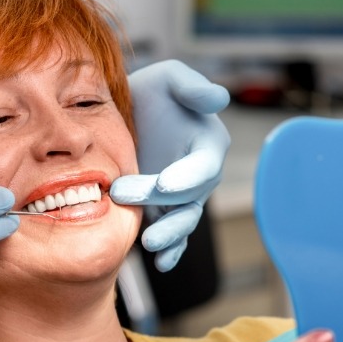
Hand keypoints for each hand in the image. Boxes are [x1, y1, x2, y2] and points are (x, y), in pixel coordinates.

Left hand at [110, 60, 229, 271]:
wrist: (125, 116)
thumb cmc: (151, 93)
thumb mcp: (168, 78)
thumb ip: (191, 87)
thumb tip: (219, 99)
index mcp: (207, 144)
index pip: (204, 166)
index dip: (188, 176)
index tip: (165, 184)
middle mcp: (199, 175)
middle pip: (189, 197)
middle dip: (162, 203)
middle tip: (123, 195)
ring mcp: (182, 197)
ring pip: (183, 221)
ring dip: (170, 235)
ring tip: (150, 244)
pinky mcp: (164, 211)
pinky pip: (173, 235)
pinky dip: (171, 251)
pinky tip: (161, 263)